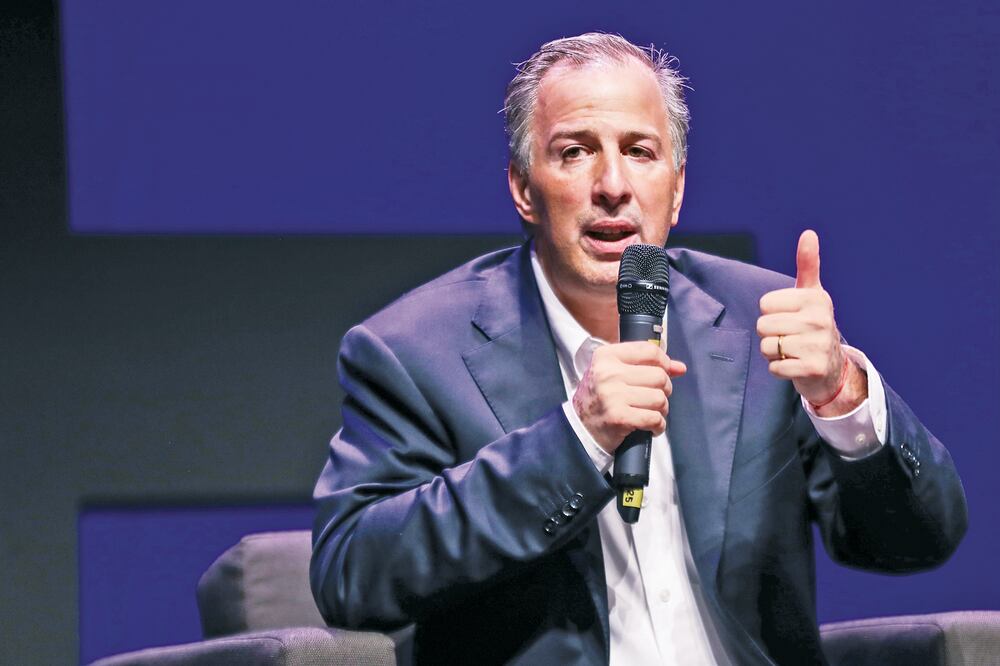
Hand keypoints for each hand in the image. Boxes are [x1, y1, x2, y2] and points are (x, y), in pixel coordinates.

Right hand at [572, 341, 686, 453]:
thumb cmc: (600, 398)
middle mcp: (608, 373)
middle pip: (659, 376)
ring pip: (660, 398)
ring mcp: (613, 395)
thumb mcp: (615, 373)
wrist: (579, 429)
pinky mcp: (619, 417)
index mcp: (606, 356)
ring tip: (650, 413)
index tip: (664, 373)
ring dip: (661, 410)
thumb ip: (647, 366)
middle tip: (653, 398)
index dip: (664, 362)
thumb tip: (680, 368)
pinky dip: (658, 425)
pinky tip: (650, 427)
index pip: (649, 351)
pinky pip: (654, 418)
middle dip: (664, 390)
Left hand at [757, 230, 865, 413]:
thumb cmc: (813, 325)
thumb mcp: (811, 293)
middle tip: (790, 337)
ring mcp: (818, 345)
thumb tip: (808, 233)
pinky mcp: (813, 368)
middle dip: (771, 335)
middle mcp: (820, 319)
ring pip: (767, 347)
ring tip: (793, 351)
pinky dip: (779, 369)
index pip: (765, 304)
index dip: (771, 313)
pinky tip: (795, 365)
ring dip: (774, 353)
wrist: (832, 366)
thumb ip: (807, 264)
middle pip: (763, 326)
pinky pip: (774, 367)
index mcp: (815, 298)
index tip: (790, 317)